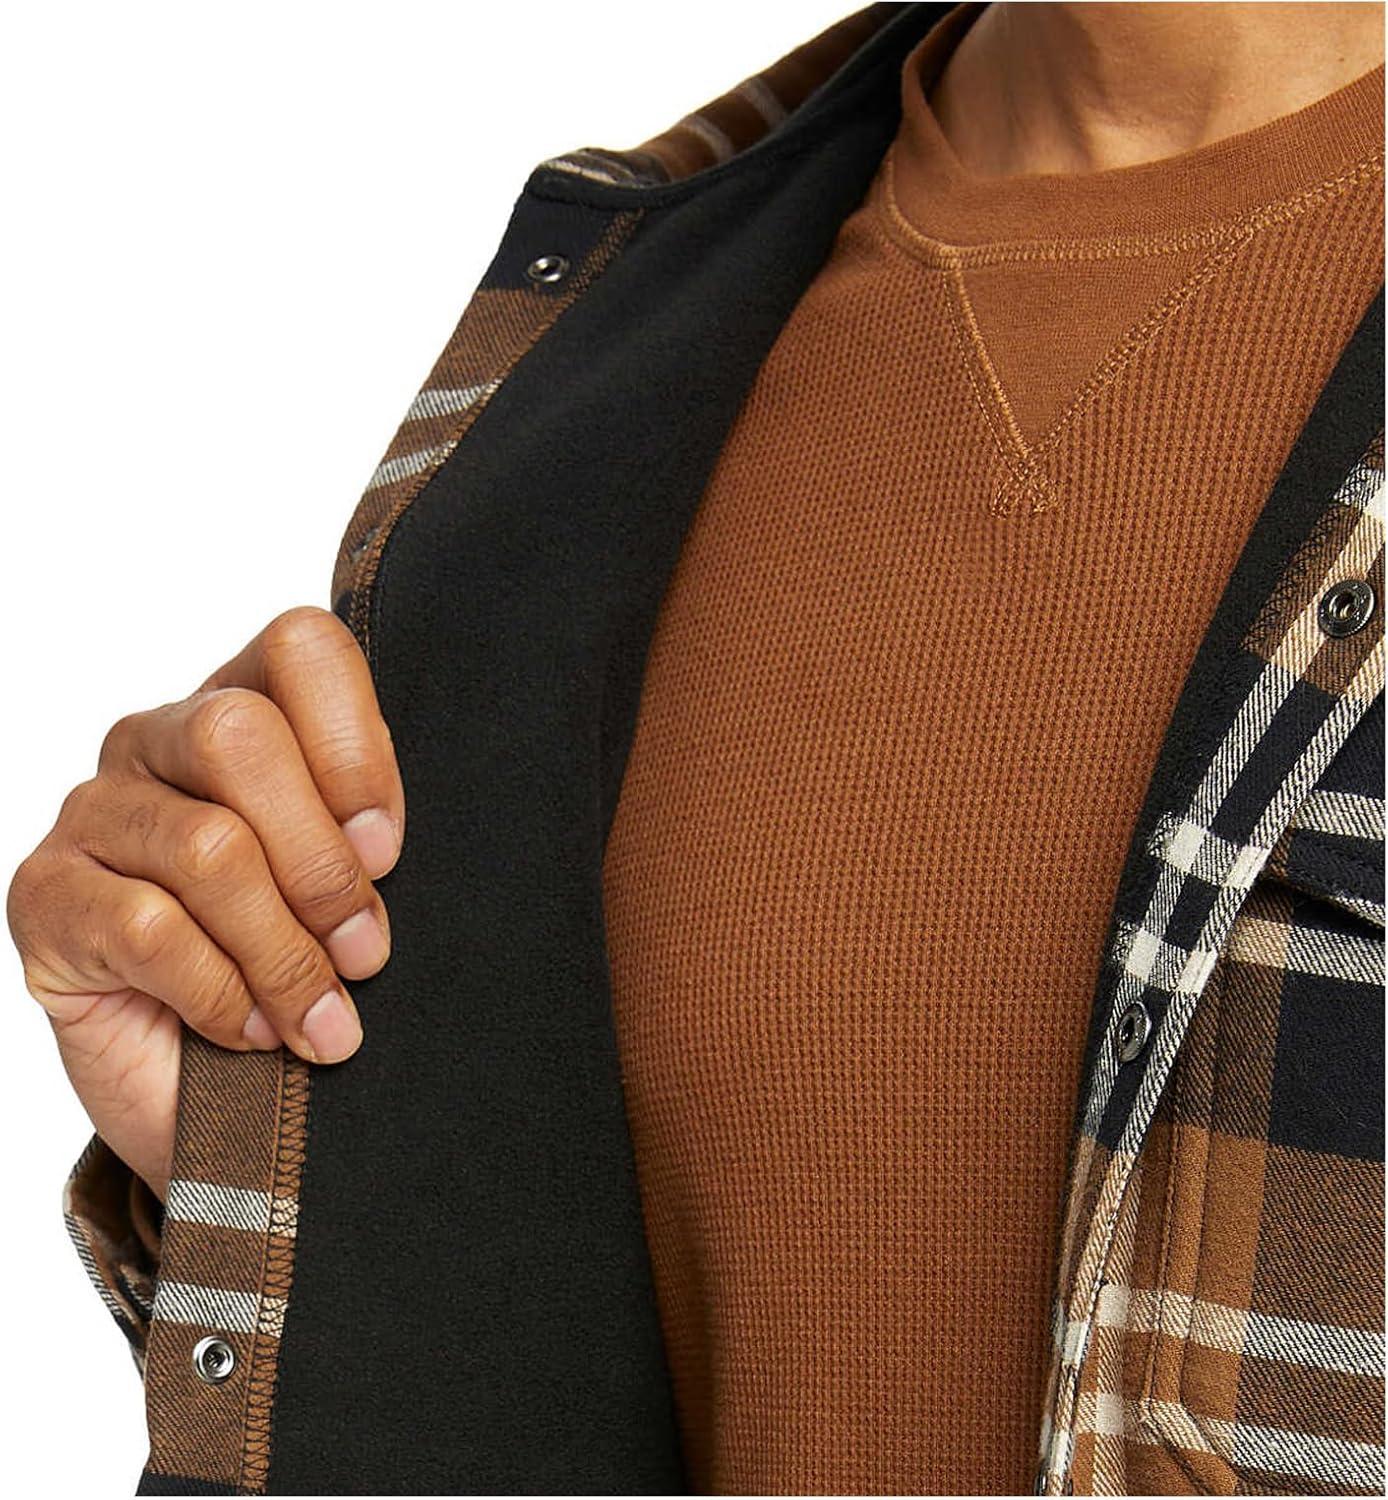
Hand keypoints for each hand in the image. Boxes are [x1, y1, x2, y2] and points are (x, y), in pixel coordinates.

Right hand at [6, 606, 403, 1200]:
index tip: (386, 852)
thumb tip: (373, 847)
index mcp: (246, 706)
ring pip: (208, 848)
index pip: (301, 648)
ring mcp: (93, 812)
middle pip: (240, 738)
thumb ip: (362, 841)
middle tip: (364, 954)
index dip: (355, 746)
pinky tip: (248, 1030)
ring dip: (285, 953)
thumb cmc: (288, 968)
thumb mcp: (347, 893)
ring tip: (321, 1020)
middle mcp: (157, 739)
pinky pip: (149, 930)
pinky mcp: (45, 897)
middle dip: (321, 864)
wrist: (199, 1090)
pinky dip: (221, 993)